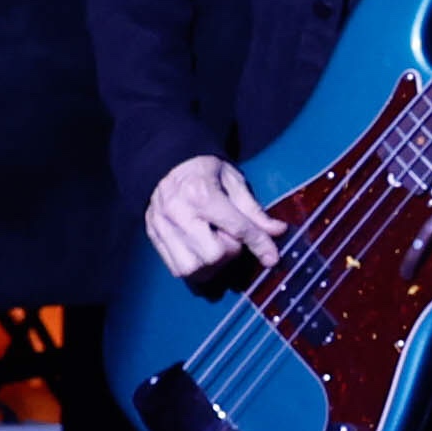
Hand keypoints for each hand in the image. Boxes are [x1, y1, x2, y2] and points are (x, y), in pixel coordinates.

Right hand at [145, 154, 278, 279]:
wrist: (168, 162)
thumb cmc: (206, 171)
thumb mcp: (234, 182)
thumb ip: (254, 211)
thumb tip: (278, 231)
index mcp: (201, 194)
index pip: (237, 228)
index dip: (259, 244)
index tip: (272, 258)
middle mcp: (178, 213)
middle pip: (212, 255)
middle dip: (230, 251)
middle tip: (231, 236)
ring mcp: (162, 226)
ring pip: (192, 268)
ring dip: (211, 265)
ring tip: (214, 245)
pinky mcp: (153, 236)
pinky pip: (176, 269)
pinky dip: (195, 267)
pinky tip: (201, 252)